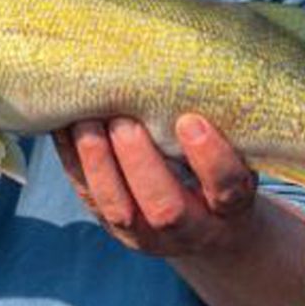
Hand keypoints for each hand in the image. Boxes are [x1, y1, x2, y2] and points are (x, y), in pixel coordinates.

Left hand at [52, 114, 257, 256]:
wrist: (208, 228)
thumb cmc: (223, 173)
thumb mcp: (239, 156)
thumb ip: (226, 130)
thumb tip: (201, 73)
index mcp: (230, 211)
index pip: (226, 189)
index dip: (209, 158)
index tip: (190, 121)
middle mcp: (189, 230)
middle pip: (164, 208)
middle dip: (140, 161)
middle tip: (125, 120)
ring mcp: (145, 233)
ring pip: (117, 208)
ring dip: (98, 161)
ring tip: (87, 120)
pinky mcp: (111, 223)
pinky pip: (87, 194)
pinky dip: (72, 157)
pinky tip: (65, 125)